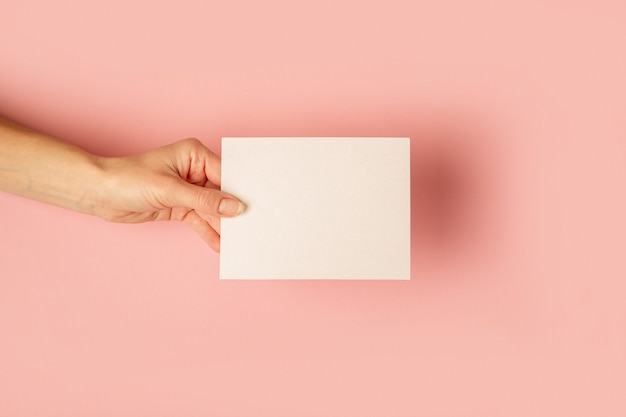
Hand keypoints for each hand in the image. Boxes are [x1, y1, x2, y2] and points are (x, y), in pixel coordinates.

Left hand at [95, 138, 243, 251]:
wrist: (99, 194)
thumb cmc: (128, 179)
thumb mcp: (170, 190)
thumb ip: (204, 201)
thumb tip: (234, 207)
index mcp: (195, 155)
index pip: (226, 174)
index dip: (240, 192)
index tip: (255, 208)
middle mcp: (195, 171)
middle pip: (222, 194)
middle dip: (233, 211)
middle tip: (251, 228)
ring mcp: (188, 190)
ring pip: (212, 210)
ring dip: (223, 226)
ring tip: (239, 242)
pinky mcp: (180, 206)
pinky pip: (200, 220)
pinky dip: (209, 232)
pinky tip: (220, 245)